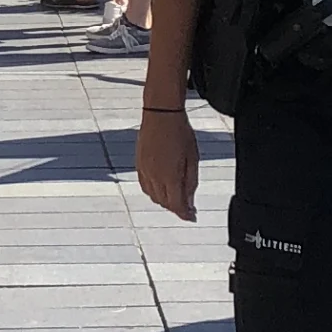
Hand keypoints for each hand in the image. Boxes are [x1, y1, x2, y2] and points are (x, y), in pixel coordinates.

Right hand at [137, 105, 199, 219]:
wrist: (161, 114)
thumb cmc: (180, 132)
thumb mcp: (193, 158)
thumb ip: (191, 182)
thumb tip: (190, 200)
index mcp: (170, 177)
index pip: (177, 205)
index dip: (185, 214)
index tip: (192, 217)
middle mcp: (154, 177)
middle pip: (165, 203)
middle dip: (176, 208)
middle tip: (188, 208)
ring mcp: (144, 171)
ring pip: (153, 196)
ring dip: (165, 202)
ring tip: (176, 198)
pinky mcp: (139, 164)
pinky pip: (145, 186)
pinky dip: (154, 192)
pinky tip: (162, 189)